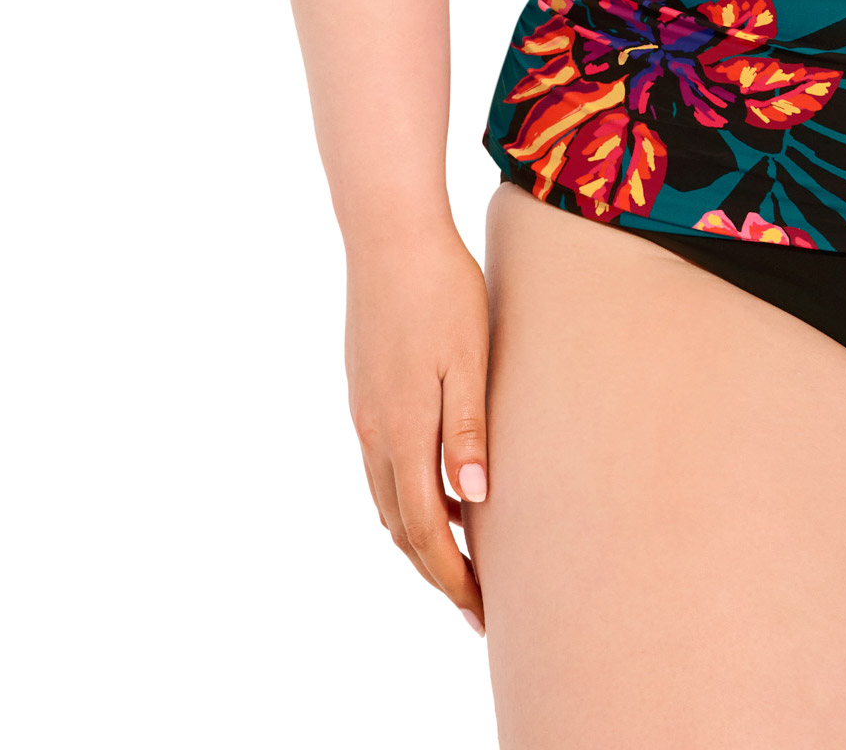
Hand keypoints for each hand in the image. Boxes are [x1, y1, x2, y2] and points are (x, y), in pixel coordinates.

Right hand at [344, 222, 490, 630]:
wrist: (389, 236)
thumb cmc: (442, 290)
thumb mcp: (468, 357)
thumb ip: (468, 429)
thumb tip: (472, 500)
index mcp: (402, 431)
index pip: (423, 529)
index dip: (451, 575)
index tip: (481, 609)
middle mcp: (374, 432)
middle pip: (400, 527)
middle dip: (436, 571)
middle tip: (475, 605)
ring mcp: (364, 412)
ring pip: (385, 499)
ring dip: (418, 537)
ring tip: (459, 560)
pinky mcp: (364, 391)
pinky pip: (381, 466)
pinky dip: (405, 497)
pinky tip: (437, 490)